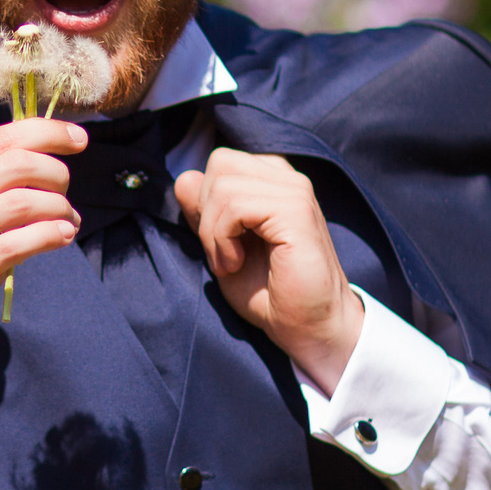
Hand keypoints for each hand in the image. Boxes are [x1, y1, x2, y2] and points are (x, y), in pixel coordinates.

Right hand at [0, 118, 85, 399]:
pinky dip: (50, 235)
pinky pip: (17, 243)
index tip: (78, 139)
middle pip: (16, 163)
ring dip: (59, 208)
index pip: (0, 138)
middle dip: (57, 173)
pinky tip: (62, 237)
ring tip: (69, 222)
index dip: (46, 132)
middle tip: (67, 194)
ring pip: (21, 201)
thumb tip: (46, 167)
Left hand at [173, 149, 364, 393]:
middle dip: (206, 212)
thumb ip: (203, 213)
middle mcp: (286, 178)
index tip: (219, 245)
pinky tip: (236, 263)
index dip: (206, 203)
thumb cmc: (269, 293)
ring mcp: (294, 190)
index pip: (220, 163)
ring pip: (223, 185)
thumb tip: (183, 178)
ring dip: (213, 232)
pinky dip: (223, 239)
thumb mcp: (221, 247)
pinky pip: (235, 207)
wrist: (307, 326)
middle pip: (220, 164)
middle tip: (222, 254)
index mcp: (272, 181)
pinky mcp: (295, 209)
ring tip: (230, 263)